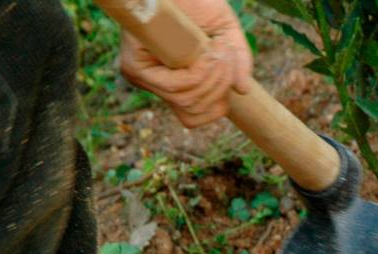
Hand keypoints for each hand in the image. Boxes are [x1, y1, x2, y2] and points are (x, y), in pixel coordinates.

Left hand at [119, 0, 251, 127]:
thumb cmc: (197, 1)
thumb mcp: (226, 33)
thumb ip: (237, 61)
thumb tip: (243, 92)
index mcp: (171, 81)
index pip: (191, 117)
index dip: (216, 106)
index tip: (229, 79)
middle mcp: (154, 83)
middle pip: (192, 111)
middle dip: (220, 88)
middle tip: (227, 56)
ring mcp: (141, 77)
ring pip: (187, 100)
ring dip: (214, 77)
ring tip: (221, 49)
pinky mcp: (134, 67)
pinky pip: (176, 86)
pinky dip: (200, 72)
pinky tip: (210, 52)